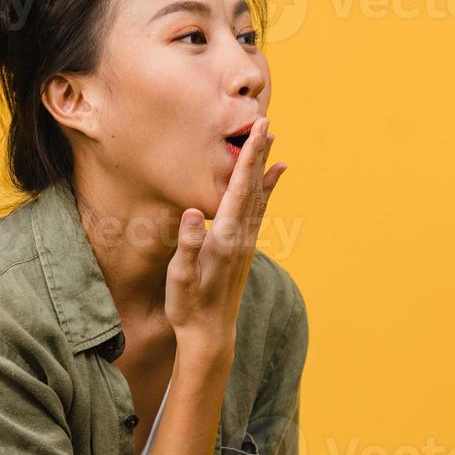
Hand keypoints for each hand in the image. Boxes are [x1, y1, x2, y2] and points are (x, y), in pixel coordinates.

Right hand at [165, 117, 284, 359]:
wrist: (211, 333)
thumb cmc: (189, 305)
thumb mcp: (180, 276)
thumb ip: (187, 243)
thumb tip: (193, 211)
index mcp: (226, 238)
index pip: (239, 190)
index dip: (248, 159)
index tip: (257, 132)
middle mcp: (243, 237)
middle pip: (253, 186)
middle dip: (258, 152)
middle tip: (265, 121)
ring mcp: (247, 242)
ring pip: (260, 194)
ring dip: (263, 164)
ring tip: (271, 138)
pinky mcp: (245, 247)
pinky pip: (259, 208)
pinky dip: (267, 186)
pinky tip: (274, 174)